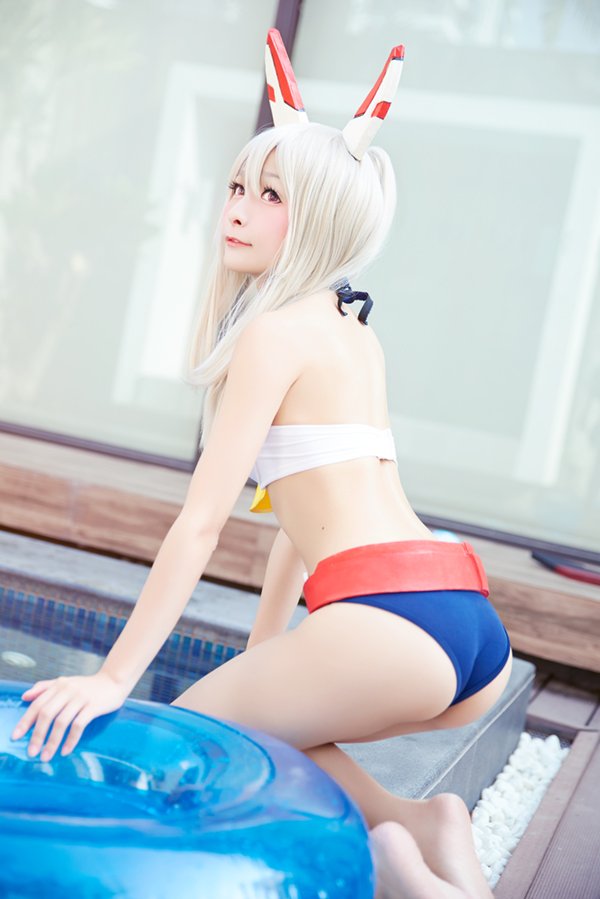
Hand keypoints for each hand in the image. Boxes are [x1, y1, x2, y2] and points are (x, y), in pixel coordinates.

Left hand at [10, 671, 129, 761]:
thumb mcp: (66, 682)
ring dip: (52, 741)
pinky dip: (71, 739)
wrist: (114, 681)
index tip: (16, 737)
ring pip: (62, 722)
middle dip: (37, 735)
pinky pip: (79, 725)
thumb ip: (45, 687)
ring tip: (46, 756)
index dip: (25, 721)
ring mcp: (81, 698)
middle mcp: (68, 690)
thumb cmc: (88, 685)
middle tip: (31, 752)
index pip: (37, 704)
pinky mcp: (93, 706)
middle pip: (47, 714)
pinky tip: (65, 750)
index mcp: (58, 685)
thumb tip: (25, 696)